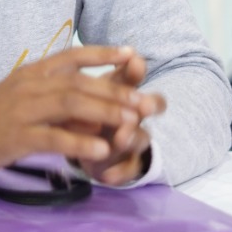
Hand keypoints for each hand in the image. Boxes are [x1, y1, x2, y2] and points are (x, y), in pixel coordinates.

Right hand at [0, 45, 145, 177]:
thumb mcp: (19, 97)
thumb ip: (50, 94)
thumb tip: (88, 103)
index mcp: (30, 73)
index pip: (72, 56)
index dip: (103, 53)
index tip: (131, 53)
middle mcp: (28, 85)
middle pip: (80, 82)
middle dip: (116, 90)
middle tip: (146, 101)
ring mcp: (22, 109)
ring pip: (71, 104)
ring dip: (106, 112)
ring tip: (133, 123)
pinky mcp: (16, 136)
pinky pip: (54, 137)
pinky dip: (80, 143)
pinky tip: (101, 151)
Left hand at [69, 49, 165, 185]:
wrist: (88, 145)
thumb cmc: (96, 109)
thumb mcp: (103, 90)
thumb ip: (117, 75)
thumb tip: (135, 54)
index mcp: (126, 99)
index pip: (143, 89)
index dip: (141, 78)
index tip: (135, 63)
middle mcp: (134, 122)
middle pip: (144, 114)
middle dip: (143, 109)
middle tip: (140, 105)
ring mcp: (129, 147)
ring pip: (137, 142)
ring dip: (129, 138)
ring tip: (119, 137)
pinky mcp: (119, 168)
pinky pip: (123, 173)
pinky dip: (117, 173)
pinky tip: (107, 176)